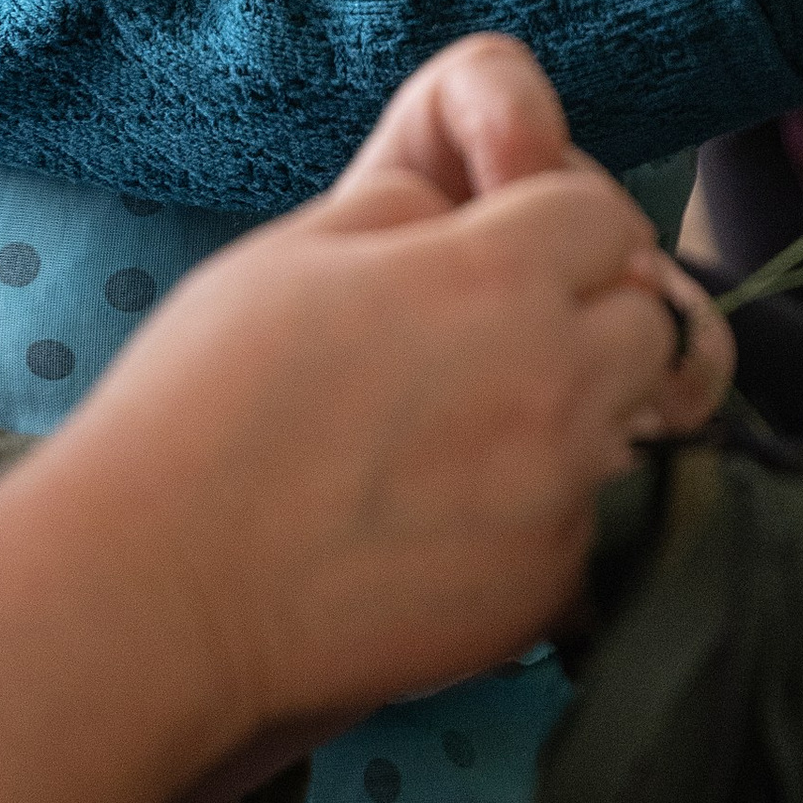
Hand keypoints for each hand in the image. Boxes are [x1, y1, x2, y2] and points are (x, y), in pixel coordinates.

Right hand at [86, 89, 731, 765]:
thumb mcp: (298, 250)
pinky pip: (578, 523)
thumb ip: (413, 210)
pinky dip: (529, 516)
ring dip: (568, 416)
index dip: (552, 229)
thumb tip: (477, 213)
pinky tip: (433, 525)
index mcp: (493, 275)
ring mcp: (557, 490)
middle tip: (486, 349)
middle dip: (586, 320)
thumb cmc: (204, 405)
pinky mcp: (544, 583)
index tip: (500, 258)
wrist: (160, 592)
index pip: (604, 215)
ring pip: (622, 424)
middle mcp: (552, 378)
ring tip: (451, 440)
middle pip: (643, 321)